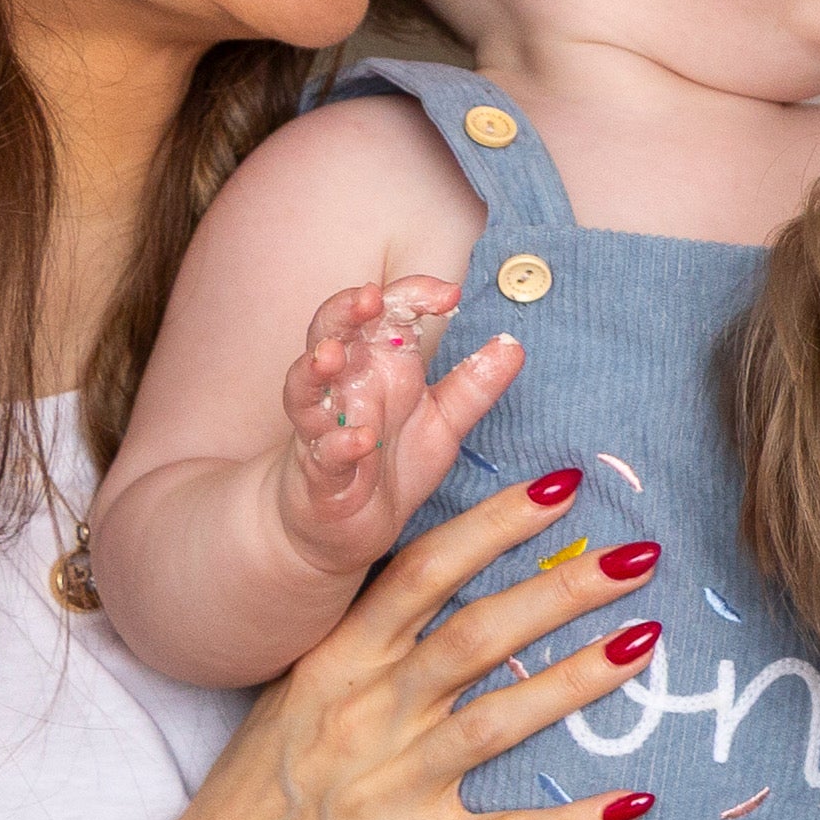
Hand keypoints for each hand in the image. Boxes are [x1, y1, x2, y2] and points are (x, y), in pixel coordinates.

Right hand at [157, 465, 678, 819]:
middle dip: (561, 589)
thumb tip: (450, 576)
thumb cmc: (261, 790)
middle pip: (474, 637)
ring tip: (648, 642)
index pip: (421, 573)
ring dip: (577, 681)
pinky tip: (637, 801)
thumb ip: (368, 641)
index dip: (494, 526)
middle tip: (640, 553)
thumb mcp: (298, 693)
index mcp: (335, 664)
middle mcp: (362, 717)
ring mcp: (386, 790)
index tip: (563, 488)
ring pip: (496, 723)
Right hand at [278, 278, 514, 578]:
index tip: (451, 294)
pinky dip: (338, 444)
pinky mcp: (318, 472)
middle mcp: (344, 386)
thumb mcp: (444, 421)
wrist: (342, 525)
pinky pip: (322, 453)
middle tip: (368, 296)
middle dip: (344, 311)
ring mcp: (323, 427)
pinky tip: (360, 439)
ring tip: (331, 354)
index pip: (387, 314)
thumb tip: (513, 343)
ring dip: (316, 367)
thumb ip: (475, 383)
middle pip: (332, 332)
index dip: (413, 295)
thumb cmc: (388, 462)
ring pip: (306, 386)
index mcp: (378, 365)